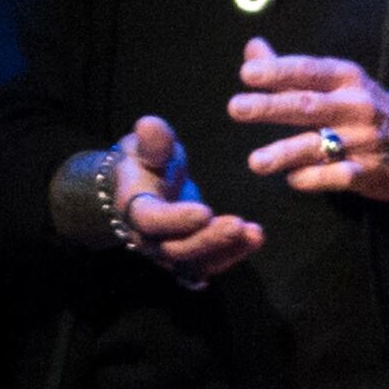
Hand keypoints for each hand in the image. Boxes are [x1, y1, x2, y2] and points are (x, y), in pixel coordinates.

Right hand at [112, 113, 264, 288]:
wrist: (138, 188)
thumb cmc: (143, 163)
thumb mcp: (144, 146)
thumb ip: (152, 141)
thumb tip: (150, 125)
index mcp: (134, 209)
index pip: (152, 220)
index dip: (177, 219)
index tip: (204, 211)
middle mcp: (149, 239)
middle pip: (177, 249)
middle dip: (209, 240)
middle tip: (237, 225)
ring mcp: (169, 253)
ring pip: (197, 262)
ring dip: (227, 249)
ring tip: (255, 233)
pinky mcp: (189, 259)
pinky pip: (210, 263)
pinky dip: (234, 253)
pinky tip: (254, 237)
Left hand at [229, 36, 388, 230]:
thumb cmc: (372, 110)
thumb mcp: (341, 83)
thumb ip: (293, 72)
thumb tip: (252, 49)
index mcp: (347, 78)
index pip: (308, 70)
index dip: (277, 71)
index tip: (246, 74)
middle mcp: (355, 106)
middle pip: (307, 105)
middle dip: (270, 107)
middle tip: (236, 108)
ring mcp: (363, 141)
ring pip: (317, 145)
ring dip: (284, 152)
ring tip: (255, 162)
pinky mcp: (369, 173)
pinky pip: (336, 177)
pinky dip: (312, 179)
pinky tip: (292, 180)